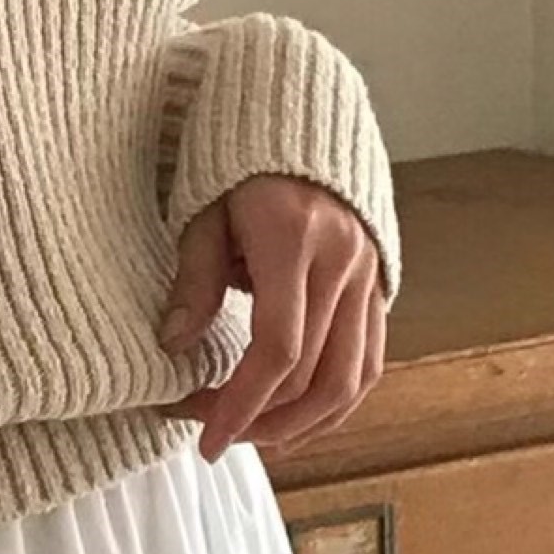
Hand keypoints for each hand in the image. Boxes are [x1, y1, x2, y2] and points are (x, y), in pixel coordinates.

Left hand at [156, 174, 384, 460]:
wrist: (301, 113)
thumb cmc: (238, 158)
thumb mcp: (202, 208)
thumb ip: (194, 278)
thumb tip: (174, 346)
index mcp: (294, 240)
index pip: (277, 350)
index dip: (240, 405)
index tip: (204, 440)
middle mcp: (343, 263)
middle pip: (314, 376)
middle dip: (260, 420)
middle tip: (209, 433)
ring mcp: (369, 276)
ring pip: (352, 380)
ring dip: (301, 425)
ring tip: (252, 438)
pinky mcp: (379, 285)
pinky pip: (368, 361)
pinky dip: (335, 400)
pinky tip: (295, 417)